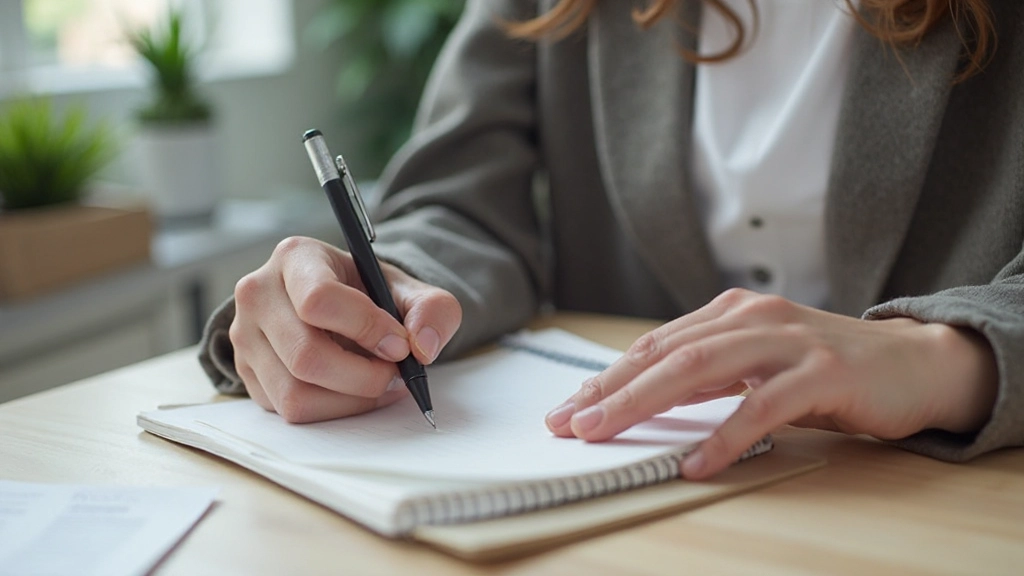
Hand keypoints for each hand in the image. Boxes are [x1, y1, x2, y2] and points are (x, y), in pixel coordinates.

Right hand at [229, 236, 461, 422]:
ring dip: (351, 400)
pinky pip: (289, 410)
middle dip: (364, 377)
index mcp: (295, 257)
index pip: (319, 300)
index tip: (400, 344)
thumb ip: (432, 308)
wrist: (336, 306)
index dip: (367, 328)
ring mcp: (244, 336)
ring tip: (379, 384)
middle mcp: (258, 294)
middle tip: (396, 375)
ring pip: (295, 392)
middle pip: (306, 356)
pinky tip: (354, 392)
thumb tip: (423, 347)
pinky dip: (333, 410)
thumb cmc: (367, 293)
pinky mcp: (246, 373)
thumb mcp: (406, 289)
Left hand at [545, 289, 997, 478]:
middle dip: (609, 390)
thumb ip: (706, 374)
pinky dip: (724, 437)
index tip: (568, 408)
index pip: (654, 345)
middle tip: (568, 422)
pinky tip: (696, 463)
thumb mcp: (755, 364)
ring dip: (643, 404)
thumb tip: (642, 399)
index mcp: (730, 313)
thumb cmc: (825, 368)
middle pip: (665, 354)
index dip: (607, 377)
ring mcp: (787, 341)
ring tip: (603, 433)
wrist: (913, 363)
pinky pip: (761, 406)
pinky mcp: (823, 372)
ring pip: (700, 369)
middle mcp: (753, 317)